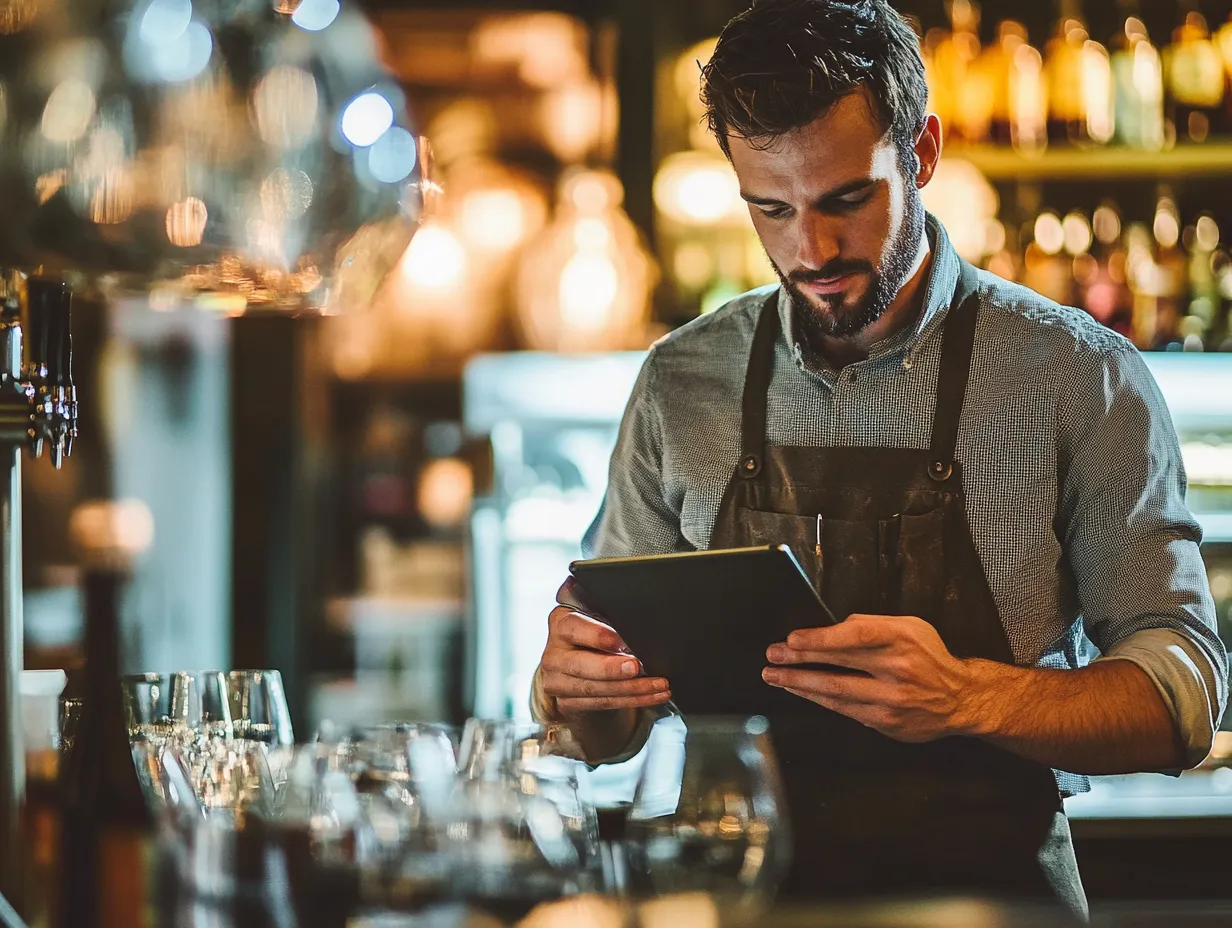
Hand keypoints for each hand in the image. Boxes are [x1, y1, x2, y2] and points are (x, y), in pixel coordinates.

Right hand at [537, 578, 670, 720]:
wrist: (578, 666)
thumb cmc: (595, 635)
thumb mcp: (598, 618)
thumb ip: (610, 617)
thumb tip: (638, 626)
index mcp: (561, 623)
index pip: (575, 628)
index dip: (599, 636)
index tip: (622, 642)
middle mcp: (554, 655)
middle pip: (581, 665)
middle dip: (612, 668)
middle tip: (637, 667)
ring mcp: (557, 682)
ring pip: (596, 689)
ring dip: (632, 688)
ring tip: (659, 684)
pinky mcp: (567, 703)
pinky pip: (604, 704)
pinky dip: (633, 700)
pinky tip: (652, 695)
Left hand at [761, 614, 971, 741]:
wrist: (961, 699)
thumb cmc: (929, 657)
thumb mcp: (909, 627)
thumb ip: (872, 624)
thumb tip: (831, 627)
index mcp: (903, 640)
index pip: (857, 635)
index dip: (822, 638)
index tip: (793, 639)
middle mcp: (898, 671)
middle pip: (840, 666)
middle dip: (799, 661)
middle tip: (773, 656)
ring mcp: (892, 701)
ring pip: (837, 693)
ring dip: (800, 684)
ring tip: (775, 676)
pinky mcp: (887, 723)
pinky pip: (845, 711)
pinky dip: (819, 699)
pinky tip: (801, 691)